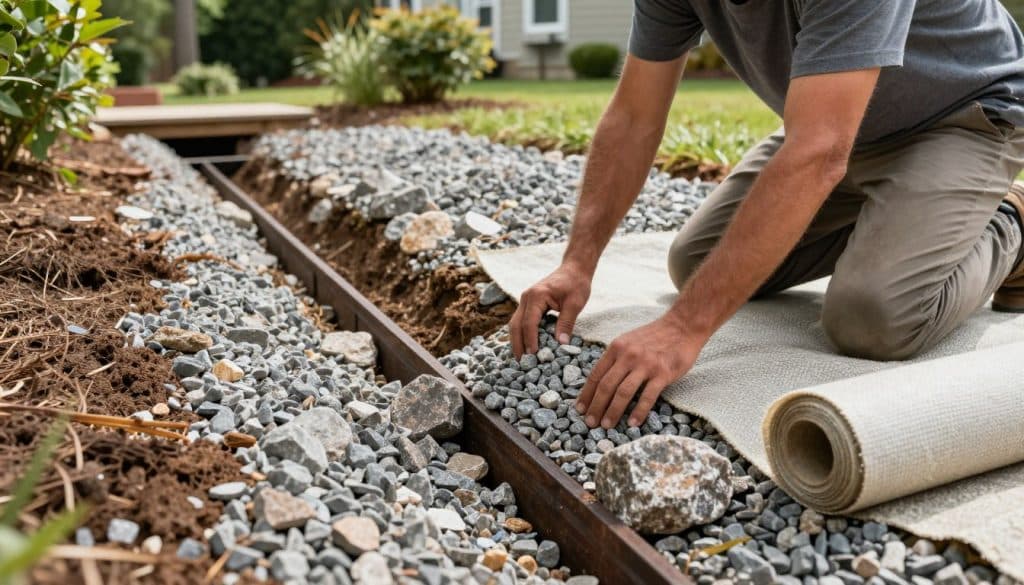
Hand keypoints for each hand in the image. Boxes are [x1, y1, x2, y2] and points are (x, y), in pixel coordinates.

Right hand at [509, 263, 591, 357]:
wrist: (574, 269)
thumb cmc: (576, 283)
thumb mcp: (575, 303)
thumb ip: (566, 322)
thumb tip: (561, 344)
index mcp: (536, 296)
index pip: (529, 322)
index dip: (530, 340)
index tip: (533, 356)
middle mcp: (526, 298)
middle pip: (515, 325)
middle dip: (518, 345)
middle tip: (522, 364)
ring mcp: (525, 300)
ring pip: (515, 324)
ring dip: (517, 341)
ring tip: (522, 360)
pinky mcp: (529, 304)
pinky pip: (520, 321)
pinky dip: (521, 335)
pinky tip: (526, 347)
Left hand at [575, 314, 700, 428]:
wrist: (682, 326)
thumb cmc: (655, 336)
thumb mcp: (628, 341)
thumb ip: (615, 358)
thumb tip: (601, 382)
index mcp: (616, 348)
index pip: (596, 374)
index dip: (586, 394)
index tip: (579, 409)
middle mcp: (628, 356)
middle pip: (606, 385)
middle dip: (596, 406)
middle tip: (590, 423)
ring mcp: (646, 365)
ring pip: (623, 392)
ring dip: (613, 411)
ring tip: (607, 426)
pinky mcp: (663, 373)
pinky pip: (648, 396)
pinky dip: (639, 411)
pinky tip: (633, 423)